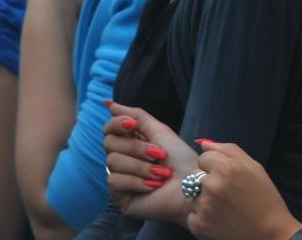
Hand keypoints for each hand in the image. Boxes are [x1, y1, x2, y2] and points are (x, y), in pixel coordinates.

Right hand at [103, 103, 196, 225]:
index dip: (117, 124)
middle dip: (137, 148)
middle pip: (109, 143)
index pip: (110, 128)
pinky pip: (114, 181)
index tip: (133, 125)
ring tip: (162, 174)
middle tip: (159, 155)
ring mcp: (120, 177)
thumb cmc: (180, 158)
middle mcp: (123, 159)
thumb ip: (135, 115)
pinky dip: (136, 182)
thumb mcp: (159, 131)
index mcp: (131, 142)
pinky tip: (153, 186)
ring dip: (141, 166)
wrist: (192, 185)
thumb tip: (110, 104)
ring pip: (112, 162)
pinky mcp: (120, 196)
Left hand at [186, 142, 301, 239]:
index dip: (214, 166)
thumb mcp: (253, 166)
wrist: (271, 231)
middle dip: (206, 182)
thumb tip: (203, 143)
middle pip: (195, 176)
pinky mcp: (200, 225)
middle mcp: (212, 185)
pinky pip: (191, 215)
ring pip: (192, 196)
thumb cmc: (264, 197)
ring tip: (223, 207)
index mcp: (225, 167)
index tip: (227, 177)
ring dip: (203, 200)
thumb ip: (228, 150)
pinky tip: (219, 219)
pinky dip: (202, 218)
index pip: (203, 158)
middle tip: (225, 194)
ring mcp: (204, 206)